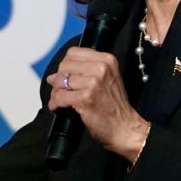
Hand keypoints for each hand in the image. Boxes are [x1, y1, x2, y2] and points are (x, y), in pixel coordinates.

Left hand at [46, 48, 149, 163]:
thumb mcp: (107, 78)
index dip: (65, 65)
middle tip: (59, 90)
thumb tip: (55, 74)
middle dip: (58, 79)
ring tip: (59, 100)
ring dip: (55, 93)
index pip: (73, 53)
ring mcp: (93, 83)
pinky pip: (59, 97)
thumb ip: (85, 70)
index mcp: (106, 60)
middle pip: (64, 66)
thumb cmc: (114, 106)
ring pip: (60, 81)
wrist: (125, 127)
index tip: (65, 75)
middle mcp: (101, 68)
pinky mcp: (85, 98)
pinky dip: (55, 104)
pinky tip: (58, 108)